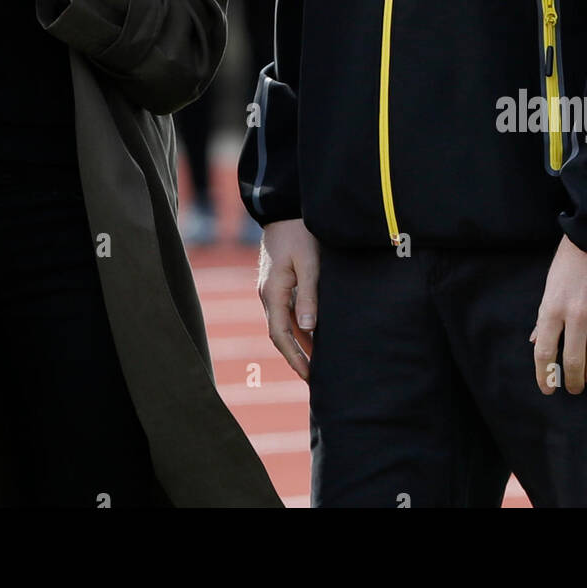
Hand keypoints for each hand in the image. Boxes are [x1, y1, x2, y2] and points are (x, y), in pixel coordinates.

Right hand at [258, 219, 319, 381]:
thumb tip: (309, 329)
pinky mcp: (279, 282)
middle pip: (280, 334)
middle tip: (315, 378)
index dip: (294, 358)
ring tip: (318, 362)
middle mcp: (267, 294)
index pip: (280, 335)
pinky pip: (287, 312)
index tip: (308, 376)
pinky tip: (314, 335)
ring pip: (284, 324)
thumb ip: (309, 295)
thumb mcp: (308, 263)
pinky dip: (299, 327)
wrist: (284, 209)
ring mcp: (271, 288)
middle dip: (296, 357)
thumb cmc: (299, 233)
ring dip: (299, 344)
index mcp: (272, 292)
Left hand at [531, 234, 586, 394]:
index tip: (547, 389)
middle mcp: (576, 315)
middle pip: (572, 361)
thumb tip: (536, 341)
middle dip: (572, 380)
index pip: (544, 351)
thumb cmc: (572, 258)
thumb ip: (545, 315)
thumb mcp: (551, 284)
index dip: (544, 375)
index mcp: (552, 307)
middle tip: (573, 389)